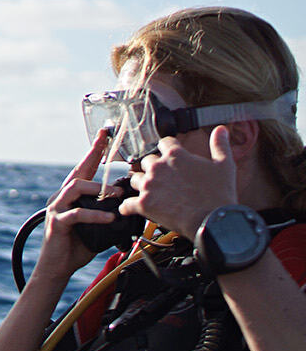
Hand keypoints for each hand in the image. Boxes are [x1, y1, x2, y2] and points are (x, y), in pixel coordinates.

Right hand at [34, 131, 121, 278]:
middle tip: (106, 140)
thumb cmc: (78, 246)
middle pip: (78, 170)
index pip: (84, 169)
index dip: (94, 151)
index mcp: (71, 196)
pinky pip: (77, 214)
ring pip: (76, 187)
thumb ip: (107, 211)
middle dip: (92, 153)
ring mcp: (57, 209)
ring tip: (117, 195)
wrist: (57, 268)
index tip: (104, 135)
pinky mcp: (57, 223)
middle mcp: (62, 198)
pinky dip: (95, 215)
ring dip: (99, 188)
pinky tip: (110, 218)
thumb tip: (130, 203)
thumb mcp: (97, 225)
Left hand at [121, 126, 238, 236]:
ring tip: (152, 193)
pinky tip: (131, 208)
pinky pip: (126, 204)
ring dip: (142, 185)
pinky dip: (128, 207)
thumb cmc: (219, 194)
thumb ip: (219, 145)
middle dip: (154, 168)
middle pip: (147, 161)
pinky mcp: (143, 204)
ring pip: (136, 179)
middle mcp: (158, 168)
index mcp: (175, 155)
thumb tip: (221, 130)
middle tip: (164, 179)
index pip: (163, 143)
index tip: (169, 156)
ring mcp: (149, 185)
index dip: (167, 149)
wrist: (212, 220)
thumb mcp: (224, 165)